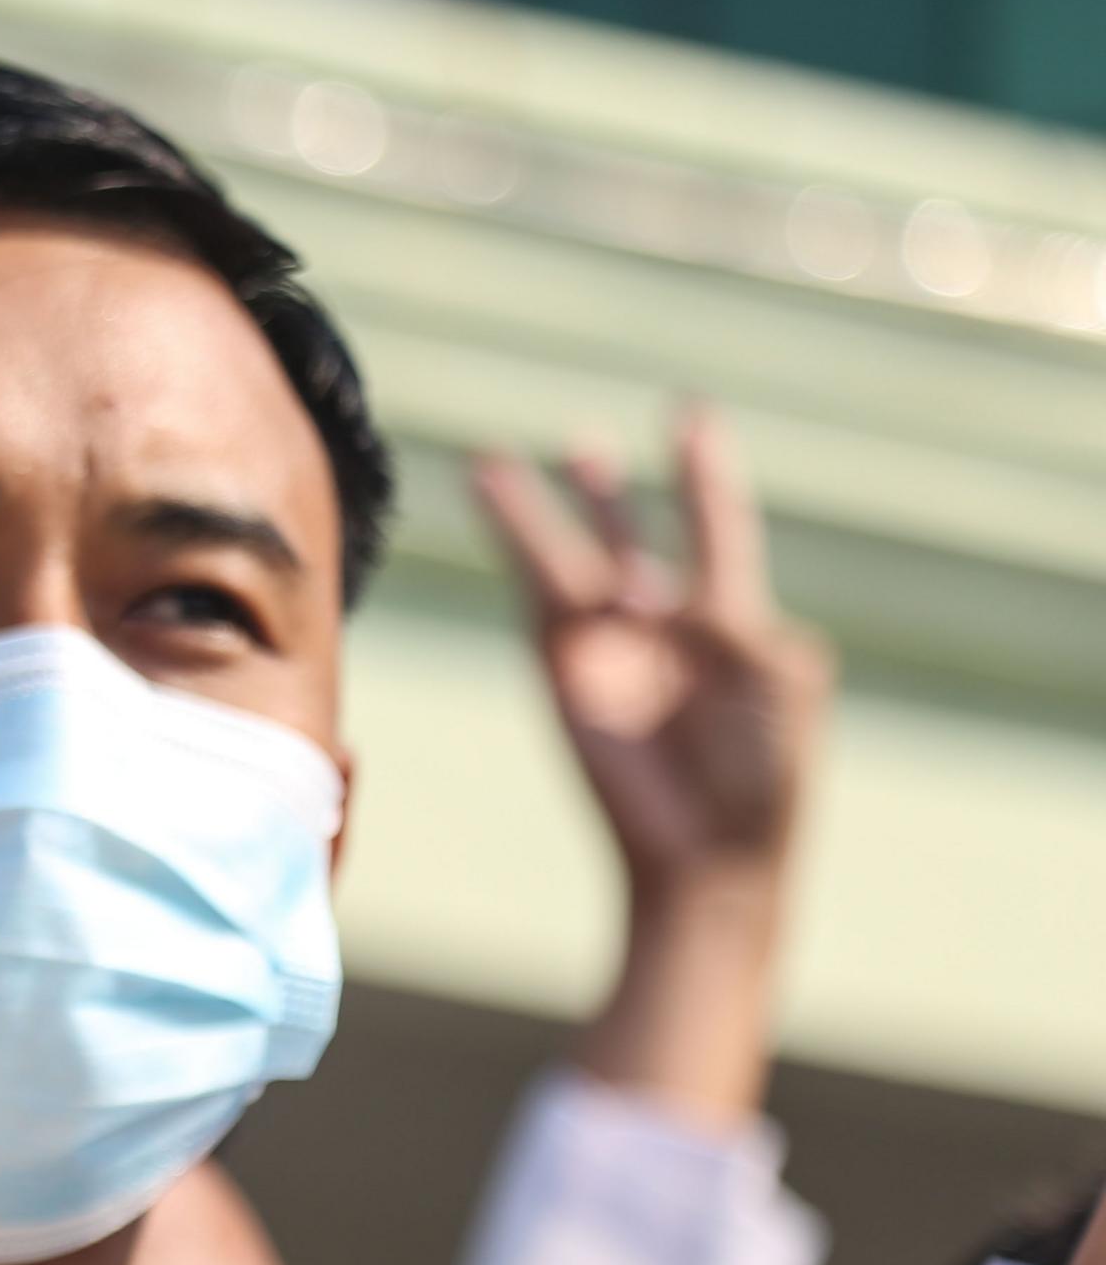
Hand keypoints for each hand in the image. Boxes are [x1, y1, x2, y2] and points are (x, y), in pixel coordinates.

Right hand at [473, 405, 830, 894]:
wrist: (709, 853)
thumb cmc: (765, 774)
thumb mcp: (777, 675)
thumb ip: (726, 615)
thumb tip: (646, 595)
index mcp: (733, 626)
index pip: (714, 531)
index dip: (702, 472)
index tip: (688, 412)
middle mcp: (662, 630)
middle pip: (628, 539)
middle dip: (607, 492)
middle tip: (585, 442)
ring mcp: (607, 649)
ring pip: (568, 559)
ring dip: (537, 510)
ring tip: (497, 458)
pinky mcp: (560, 670)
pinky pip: (531, 592)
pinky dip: (513, 540)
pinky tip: (486, 493)